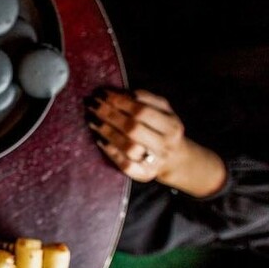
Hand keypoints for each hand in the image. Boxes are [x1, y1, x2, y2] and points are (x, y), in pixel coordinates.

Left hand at [85, 88, 226, 196]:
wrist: (175, 159)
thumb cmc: (162, 128)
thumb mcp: (163, 109)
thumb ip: (147, 98)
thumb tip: (123, 92)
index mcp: (171, 125)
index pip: (143, 111)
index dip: (120, 101)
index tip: (103, 93)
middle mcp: (165, 145)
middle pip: (133, 129)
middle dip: (110, 115)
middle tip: (93, 105)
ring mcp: (155, 162)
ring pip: (129, 147)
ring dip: (107, 132)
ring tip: (93, 120)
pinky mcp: (144, 175)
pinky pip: (125, 165)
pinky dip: (111, 152)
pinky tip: (100, 140)